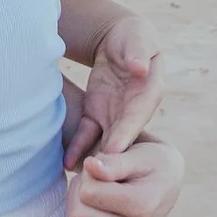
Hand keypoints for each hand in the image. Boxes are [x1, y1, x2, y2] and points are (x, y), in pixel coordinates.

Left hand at [63, 13, 161, 165]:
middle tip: (98, 177)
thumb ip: (139, 52)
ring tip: (82, 180)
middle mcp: (133, 110)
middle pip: (122, 136)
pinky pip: (87, 134)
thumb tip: (141, 68)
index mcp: (148, 92)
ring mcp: (114, 116)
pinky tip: (67, 164)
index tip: (116, 149)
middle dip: (110, 157)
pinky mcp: (97, 115)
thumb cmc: (133, 36)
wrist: (119, 40)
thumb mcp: (138, 38)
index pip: (138, 114)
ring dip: (94, 160)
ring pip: (104, 141)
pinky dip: (77, 147)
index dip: (127, 132)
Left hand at [65, 135, 183, 216]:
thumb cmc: (152, 160)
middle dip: (82, 188)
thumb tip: (90, 166)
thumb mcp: (138, 153)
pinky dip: (91, 214)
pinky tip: (107, 203)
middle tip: (98, 174)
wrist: (168, 181)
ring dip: (84, 200)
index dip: (89, 171)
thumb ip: (114, 161)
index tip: (104, 161)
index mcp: (143, 207)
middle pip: (77, 214)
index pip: (87, 192)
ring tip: (104, 186)